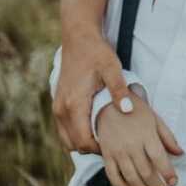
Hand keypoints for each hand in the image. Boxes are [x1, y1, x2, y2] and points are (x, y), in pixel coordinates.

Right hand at [53, 30, 137, 153]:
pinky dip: (76, 134)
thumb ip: (119, 89)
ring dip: (82, 142)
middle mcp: (61, 109)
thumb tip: (128, 110)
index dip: (99, 149)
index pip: (83, 141)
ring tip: (105, 137)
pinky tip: (94, 127)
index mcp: (74, 104)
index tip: (117, 145)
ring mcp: (57, 108)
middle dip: (92, 149)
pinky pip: (64, 130)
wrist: (78, 37)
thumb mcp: (112, 67)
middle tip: (113, 144)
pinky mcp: (58, 104)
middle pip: (73, 145)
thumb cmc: (96, 52)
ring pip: (66, 140)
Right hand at [97, 92, 183, 185]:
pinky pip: (113, 176)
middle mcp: (132, 145)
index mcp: (146, 135)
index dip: (167, 173)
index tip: (174, 182)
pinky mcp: (106, 155)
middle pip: (146, 172)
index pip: (159, 159)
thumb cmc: (135, 110)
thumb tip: (180, 153)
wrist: (108, 103)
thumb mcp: (155, 119)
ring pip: (131, 178)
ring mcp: (118, 151)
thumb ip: (168, 137)